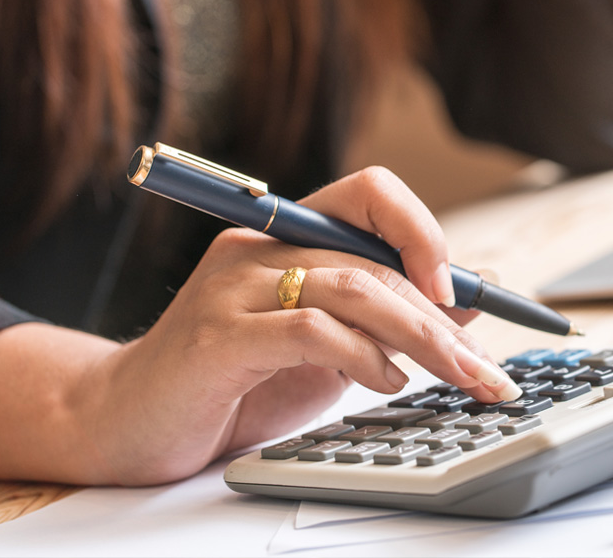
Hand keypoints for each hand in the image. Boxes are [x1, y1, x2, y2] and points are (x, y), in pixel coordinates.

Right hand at [90, 166, 519, 483]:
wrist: (125, 420)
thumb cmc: (232, 381)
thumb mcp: (328, 347)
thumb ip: (387, 318)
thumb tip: (470, 298)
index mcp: (287, 236)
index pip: (372, 191)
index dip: (424, 231)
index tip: (459, 290)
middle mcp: (260, 248)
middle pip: (376, 258)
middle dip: (444, 317)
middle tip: (487, 368)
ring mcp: (235, 289)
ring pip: (354, 286)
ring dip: (419, 336)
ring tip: (453, 376)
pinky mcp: (218, 337)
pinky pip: (310, 330)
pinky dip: (362, 356)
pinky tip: (385, 380)